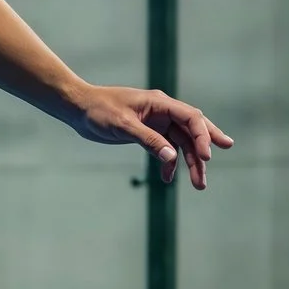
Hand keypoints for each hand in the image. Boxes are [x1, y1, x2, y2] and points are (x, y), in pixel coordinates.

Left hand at [71, 85, 233, 189]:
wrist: (77, 108)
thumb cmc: (98, 110)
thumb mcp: (123, 126)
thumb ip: (148, 140)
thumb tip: (171, 157)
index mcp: (160, 103)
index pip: (191, 118)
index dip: (203, 136)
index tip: (206, 157)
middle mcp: (163, 112)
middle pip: (191, 131)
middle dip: (203, 151)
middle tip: (210, 169)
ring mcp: (156, 122)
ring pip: (180, 143)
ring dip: (189, 163)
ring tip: (198, 185)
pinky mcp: (148, 133)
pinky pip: (165, 148)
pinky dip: (169, 163)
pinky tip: (168, 178)